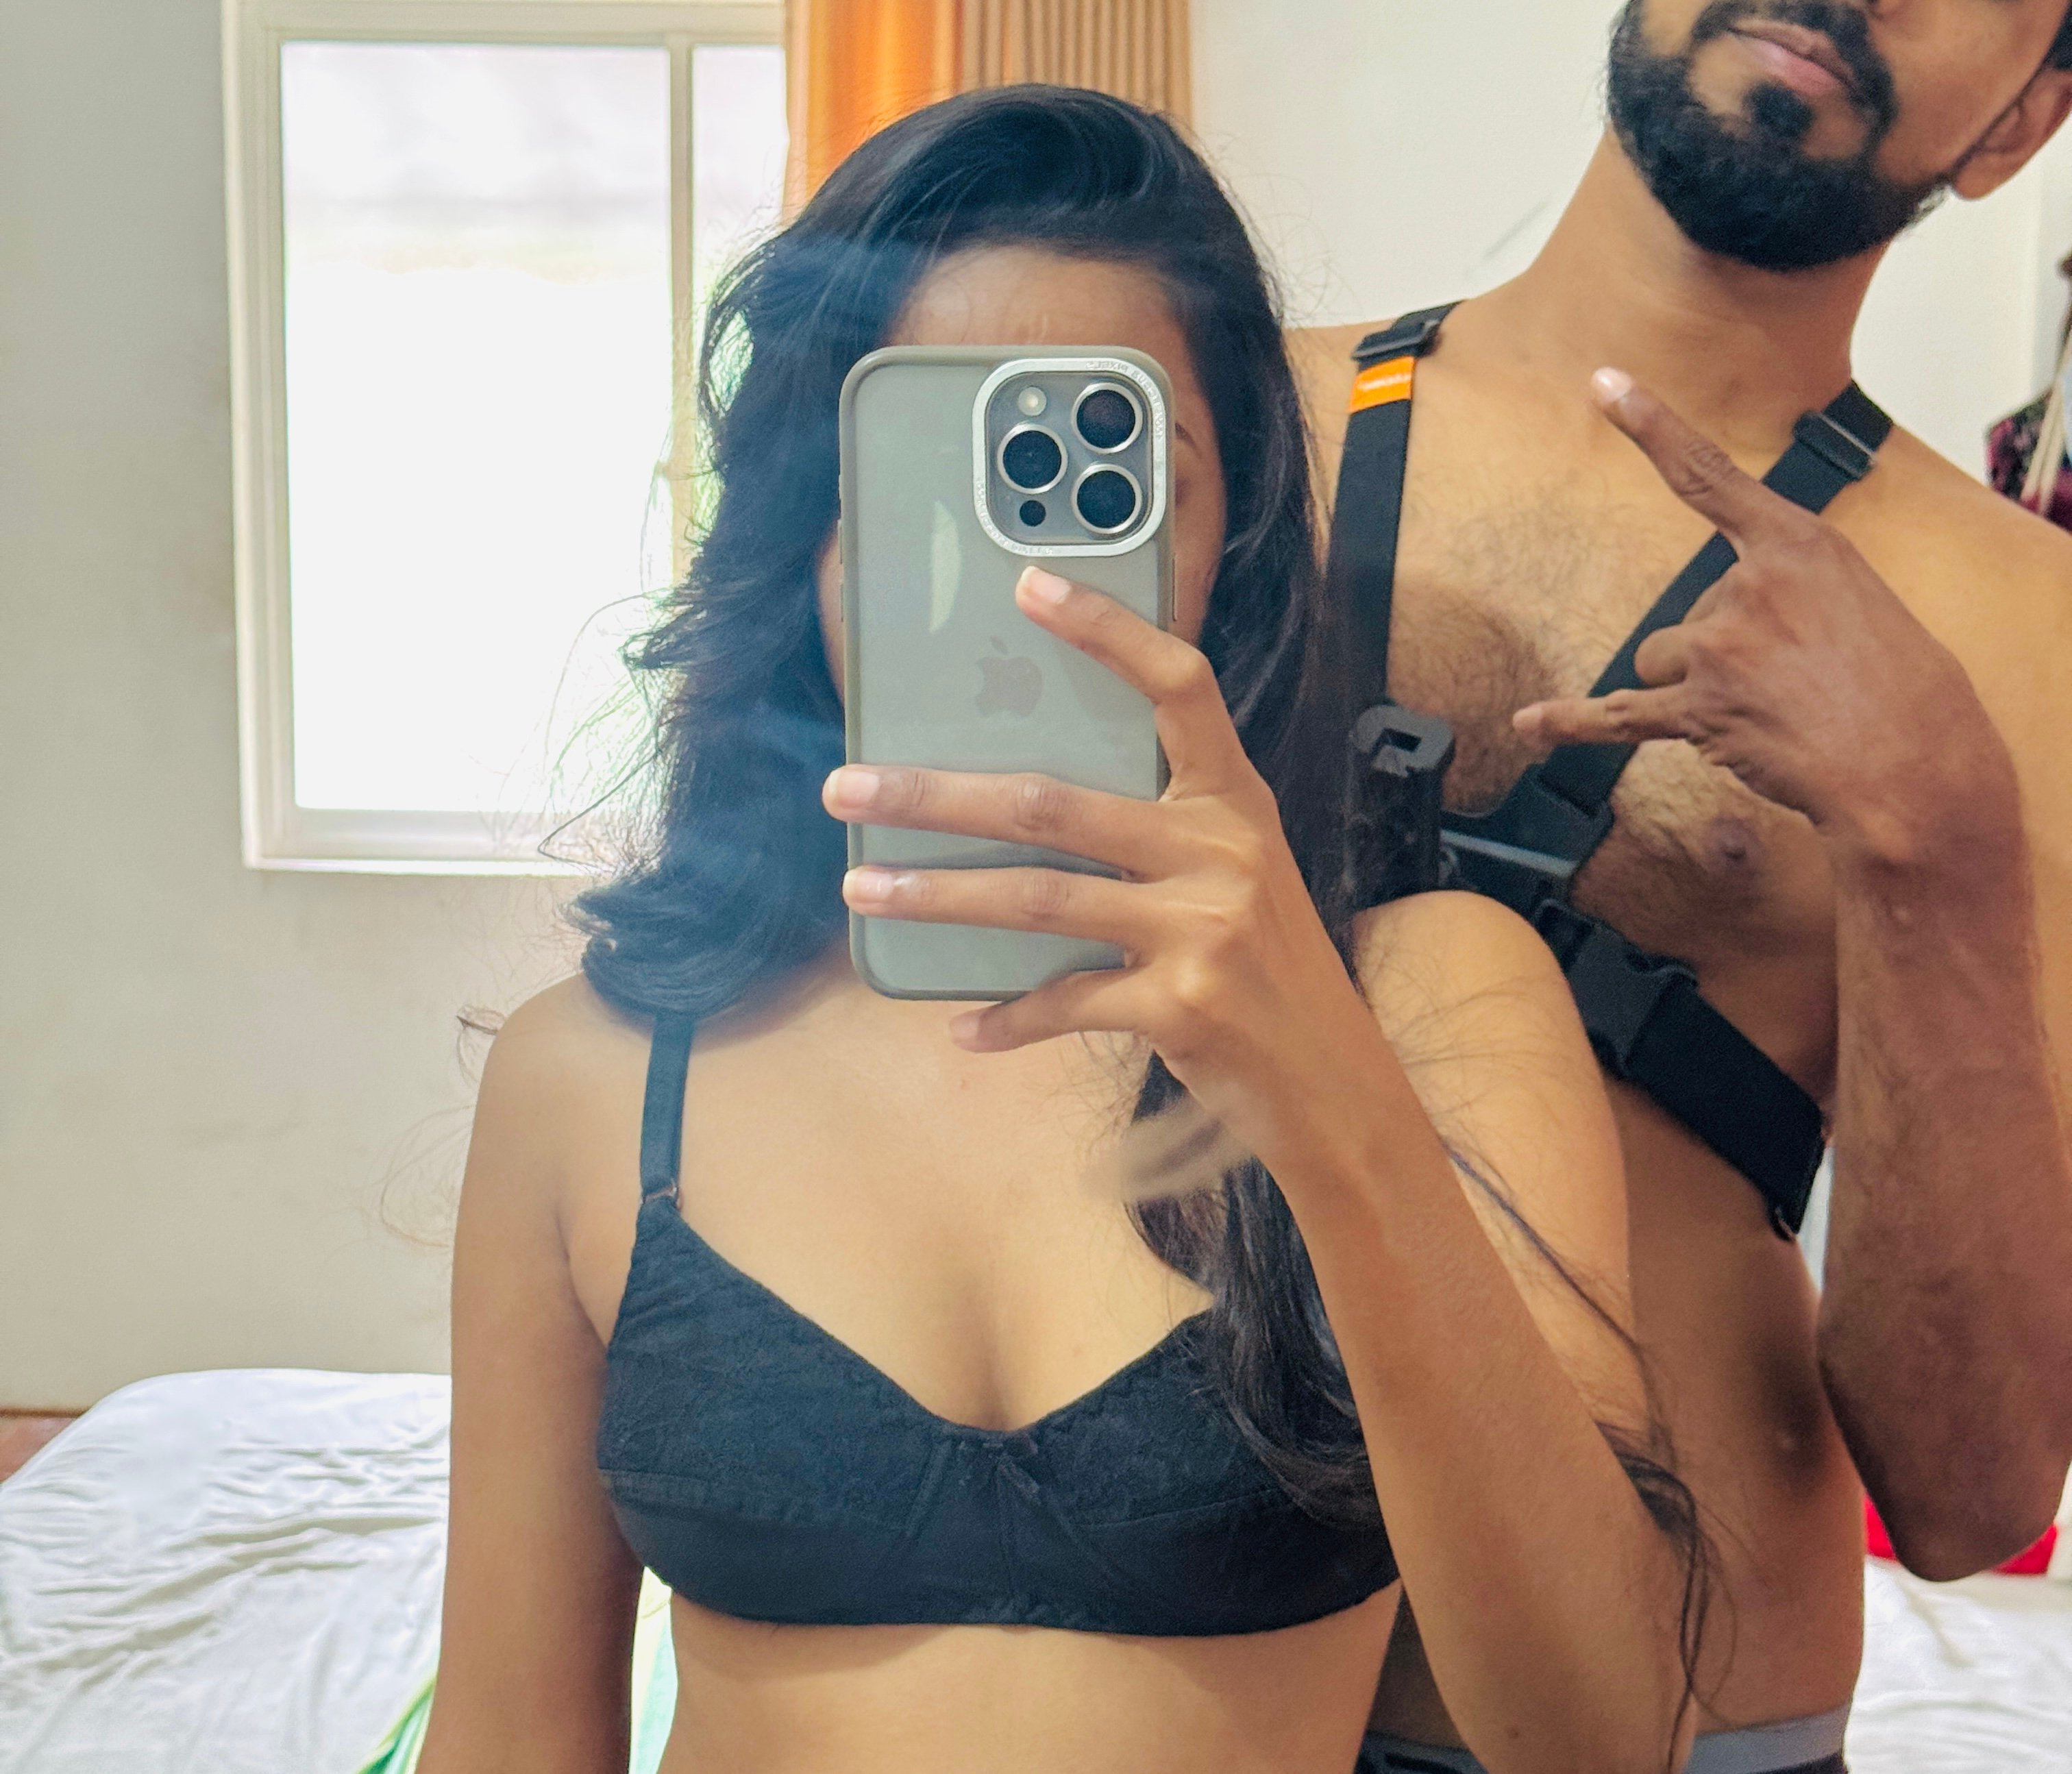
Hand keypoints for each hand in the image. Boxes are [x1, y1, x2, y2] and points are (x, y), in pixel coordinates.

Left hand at [822, 566, 1376, 1143]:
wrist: (1335, 1081)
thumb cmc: (1265, 968)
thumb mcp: (1232, 875)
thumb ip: (1155, 831)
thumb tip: (1016, 806)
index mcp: (1232, 801)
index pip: (1179, 686)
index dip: (1106, 631)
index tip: (1028, 586)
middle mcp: (1220, 852)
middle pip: (1052, 803)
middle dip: (934, 797)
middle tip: (847, 789)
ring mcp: (1203, 930)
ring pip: (1036, 899)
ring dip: (935, 897)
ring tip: (863, 889)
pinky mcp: (1181, 1008)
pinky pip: (1064, 1001)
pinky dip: (1004, 1017)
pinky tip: (960, 1024)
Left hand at [1513, 370, 2018, 870]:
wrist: (1912, 762)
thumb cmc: (1896, 687)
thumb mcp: (1857, 601)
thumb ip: (1787, 592)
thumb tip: (1733, 622)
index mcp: (1798, 545)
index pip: (1708, 476)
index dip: (1652, 427)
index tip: (1605, 383)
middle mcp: (1749, 587)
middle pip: (1686, 614)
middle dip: (1724, 653)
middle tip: (1793, 684)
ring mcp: (1720, 648)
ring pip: (1662, 662)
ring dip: (1695, 692)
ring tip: (1767, 715)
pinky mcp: (1699, 710)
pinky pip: (1618, 715)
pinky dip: (1571, 722)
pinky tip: (1528, 725)